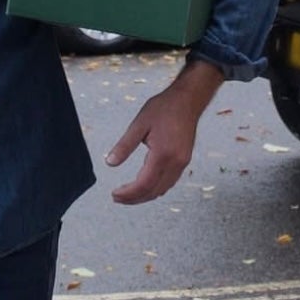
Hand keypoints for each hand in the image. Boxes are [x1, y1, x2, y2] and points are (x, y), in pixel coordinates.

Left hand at [105, 60, 223, 204]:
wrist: (188, 100)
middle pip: (153, 191)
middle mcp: (175, 162)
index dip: (128, 193)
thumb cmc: (165, 108)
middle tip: (117, 198)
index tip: (114, 194)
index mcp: (163, 154)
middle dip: (134, 199)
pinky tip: (145, 186)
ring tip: (128, 195)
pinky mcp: (184, 160)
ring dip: (145, 196)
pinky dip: (156, 189)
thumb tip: (110, 162)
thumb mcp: (139, 124)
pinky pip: (169, 182)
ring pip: (162, 189)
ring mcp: (182, 163)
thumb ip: (124, 145)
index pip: (143, 184)